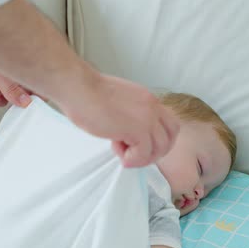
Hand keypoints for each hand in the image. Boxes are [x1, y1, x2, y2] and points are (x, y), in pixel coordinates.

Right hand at [57, 74, 179, 167]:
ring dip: (141, 157)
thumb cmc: (88, 95)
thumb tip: (128, 135)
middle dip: (154, 152)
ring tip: (121, 152)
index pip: (169, 124)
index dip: (158, 140)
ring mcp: (147, 118)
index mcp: (148, 100)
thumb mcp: (119, 103)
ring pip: (160, 148)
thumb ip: (130, 116)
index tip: (138, 144)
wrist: (78, 88)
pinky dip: (132, 159)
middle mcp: (153, 107)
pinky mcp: (137, 129)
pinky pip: (144, 153)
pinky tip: (118, 152)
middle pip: (170, 137)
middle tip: (134, 154)